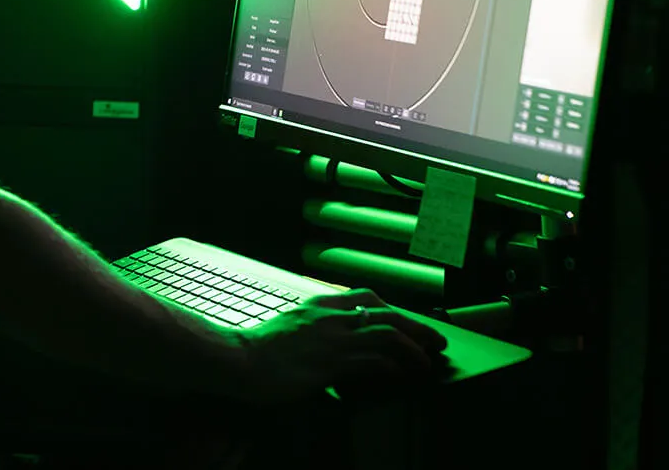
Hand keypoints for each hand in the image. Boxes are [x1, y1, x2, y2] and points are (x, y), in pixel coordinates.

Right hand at [233, 288, 448, 405]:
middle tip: (436, 342)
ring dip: (414, 349)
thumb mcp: (291, 326)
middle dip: (418, 328)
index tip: (409, 323)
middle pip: (386, 313)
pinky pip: (373, 361)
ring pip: (387, 334)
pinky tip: (399, 375)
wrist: (236, 359)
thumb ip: (316, 327)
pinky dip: (392, 367)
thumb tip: (337, 339)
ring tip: (427, 362)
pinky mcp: (330, 363)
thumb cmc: (259, 349)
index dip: (395, 310)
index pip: (367, 297)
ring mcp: (331, 339)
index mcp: (319, 305)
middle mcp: (329, 317)